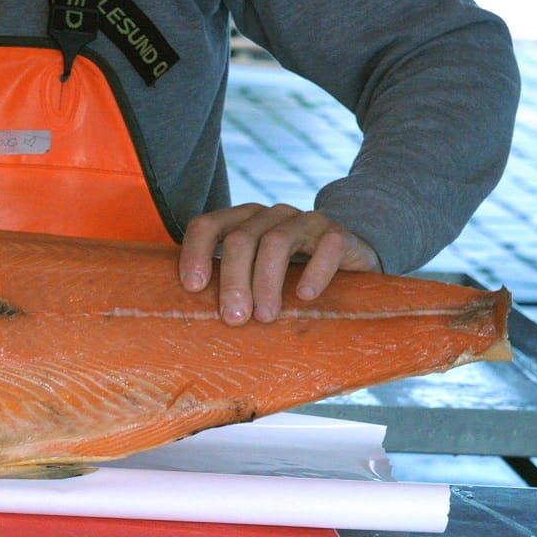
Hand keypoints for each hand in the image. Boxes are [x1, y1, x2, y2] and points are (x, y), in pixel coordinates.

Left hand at [178, 204, 380, 324]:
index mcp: (241, 222)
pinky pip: (326, 245)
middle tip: (234, 319)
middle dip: (233, 280)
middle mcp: (270, 216)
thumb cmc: (288, 278)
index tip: (193, 288)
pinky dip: (315, 271)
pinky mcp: (337, 234)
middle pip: (241, 239)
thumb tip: (189, 320)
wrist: (347, 264)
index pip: (207, 225)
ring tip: (266, 317)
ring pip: (276, 241)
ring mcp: (304, 221)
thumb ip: (227, 286)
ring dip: (267, 281)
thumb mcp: (253, 278)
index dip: (195, 253)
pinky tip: (306, 296)